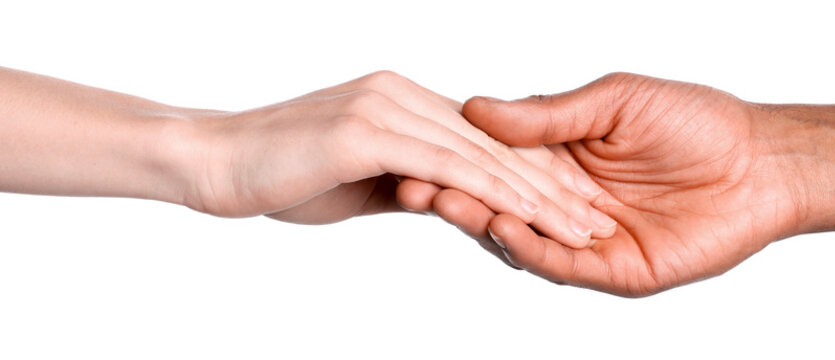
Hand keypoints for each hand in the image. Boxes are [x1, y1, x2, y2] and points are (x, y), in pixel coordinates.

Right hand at [178, 71, 612, 246]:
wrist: (213, 160)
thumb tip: (444, 203)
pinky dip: (494, 194)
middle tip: (598, 218)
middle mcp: (406, 94)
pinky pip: (448, 166)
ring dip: (539, 195)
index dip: (535, 173)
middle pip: (499, 145)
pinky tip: (529, 218)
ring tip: (583, 227)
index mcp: (405, 100)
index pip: (487, 140)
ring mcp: (390, 107)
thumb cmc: (280, 174)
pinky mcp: (371, 130)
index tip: (574, 205)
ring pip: (485, 156)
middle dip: (554, 186)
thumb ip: (407, 185)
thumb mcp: (360, 182)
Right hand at [425, 73, 806, 295]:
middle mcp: (568, 200)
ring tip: (448, 202)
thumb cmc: (696, 122)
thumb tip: (478, 108)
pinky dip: (531, 249)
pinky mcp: (614, 270)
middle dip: (457, 194)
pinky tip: (505, 227)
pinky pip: (563, 263)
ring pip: (524, 237)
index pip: (499, 162)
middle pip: (501, 202)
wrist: (761, 162)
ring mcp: (588, 238)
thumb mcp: (613, 102)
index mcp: (564, 158)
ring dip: (484, 222)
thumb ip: (547, 115)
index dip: (459, 157)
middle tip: (416, 184)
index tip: (419, 146)